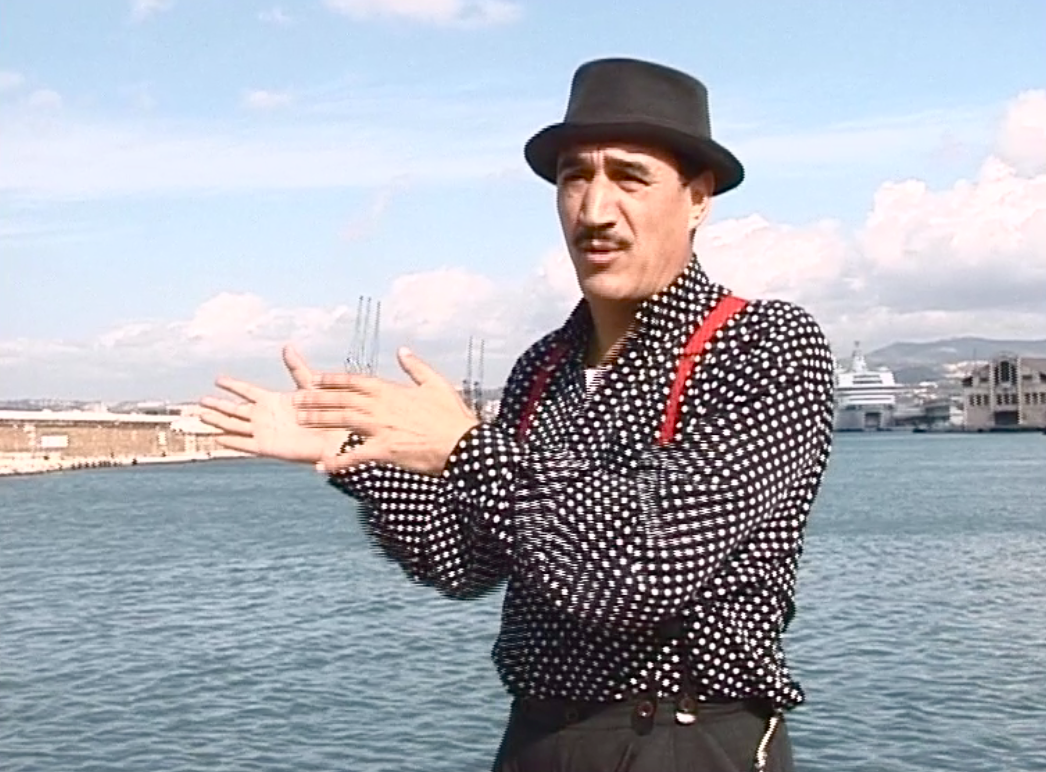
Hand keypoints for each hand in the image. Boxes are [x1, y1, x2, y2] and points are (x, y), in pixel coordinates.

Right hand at [197, 346, 346, 462]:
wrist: (336, 435)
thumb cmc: (327, 411)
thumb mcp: (309, 386)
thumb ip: (296, 368)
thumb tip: (287, 346)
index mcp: (274, 401)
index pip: (247, 391)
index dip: (232, 386)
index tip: (217, 380)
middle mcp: (265, 416)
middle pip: (235, 410)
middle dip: (218, 405)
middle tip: (200, 401)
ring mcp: (265, 432)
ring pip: (234, 426)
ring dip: (218, 421)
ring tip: (201, 417)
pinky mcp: (268, 447)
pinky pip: (244, 444)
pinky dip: (231, 441)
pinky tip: (216, 438)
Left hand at [295, 347, 479, 475]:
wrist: (463, 444)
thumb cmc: (452, 415)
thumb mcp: (436, 383)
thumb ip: (415, 367)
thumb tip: (402, 350)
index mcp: (392, 389)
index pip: (355, 381)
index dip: (333, 380)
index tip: (315, 379)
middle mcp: (382, 406)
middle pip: (342, 399)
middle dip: (317, 398)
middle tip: (296, 399)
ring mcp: (381, 428)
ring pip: (342, 421)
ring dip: (319, 420)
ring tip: (300, 420)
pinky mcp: (385, 450)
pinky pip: (356, 455)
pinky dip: (338, 461)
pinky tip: (323, 466)